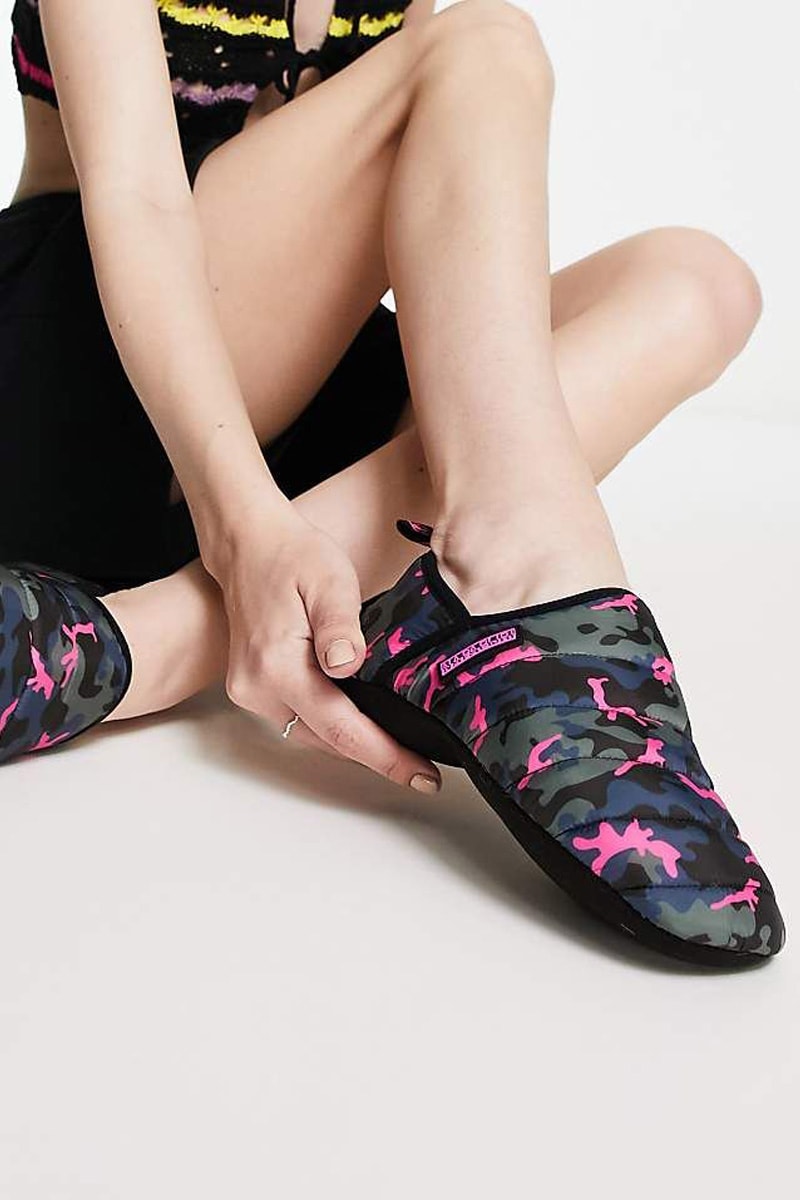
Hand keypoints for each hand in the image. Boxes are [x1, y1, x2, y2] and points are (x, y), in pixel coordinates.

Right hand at [205, 501, 441, 792]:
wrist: (248, 544)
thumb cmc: (293, 556)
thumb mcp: (330, 579)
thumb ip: (340, 625)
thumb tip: (348, 665)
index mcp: (278, 665)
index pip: (341, 727)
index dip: (384, 756)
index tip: (422, 778)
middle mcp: (258, 688)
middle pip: (327, 740)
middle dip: (376, 756)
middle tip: (423, 770)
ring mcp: (251, 691)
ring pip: (313, 734)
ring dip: (353, 743)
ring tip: (401, 750)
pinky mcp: (253, 688)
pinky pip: (300, 719)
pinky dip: (332, 725)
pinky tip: (363, 721)